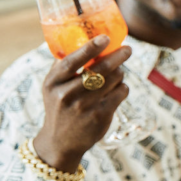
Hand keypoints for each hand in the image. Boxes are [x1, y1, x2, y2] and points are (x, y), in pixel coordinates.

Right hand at [32, 36, 131, 172]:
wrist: (61, 142)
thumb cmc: (60, 106)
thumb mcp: (53, 87)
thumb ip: (64, 66)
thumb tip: (83, 40)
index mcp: (53, 82)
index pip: (72, 61)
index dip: (90, 48)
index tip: (105, 38)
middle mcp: (67, 94)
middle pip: (100, 69)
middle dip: (118, 56)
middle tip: (128, 49)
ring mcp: (84, 106)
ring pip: (114, 79)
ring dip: (120, 73)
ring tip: (116, 74)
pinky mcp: (100, 115)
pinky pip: (121, 92)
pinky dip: (122, 87)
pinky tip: (117, 89)